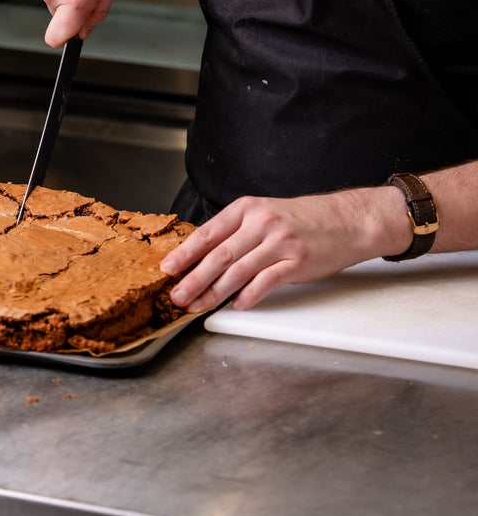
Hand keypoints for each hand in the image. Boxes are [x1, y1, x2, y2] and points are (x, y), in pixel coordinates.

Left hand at [161, 186, 411, 310]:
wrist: (347, 221)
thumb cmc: (303, 220)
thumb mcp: (266, 213)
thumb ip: (237, 230)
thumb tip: (203, 255)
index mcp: (248, 208)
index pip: (208, 232)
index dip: (185, 253)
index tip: (168, 269)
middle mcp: (261, 223)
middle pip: (219, 254)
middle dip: (193, 278)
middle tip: (176, 295)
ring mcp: (279, 243)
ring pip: (237, 271)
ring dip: (214, 292)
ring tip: (198, 306)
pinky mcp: (296, 262)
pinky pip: (265, 282)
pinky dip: (248, 296)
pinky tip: (236, 306)